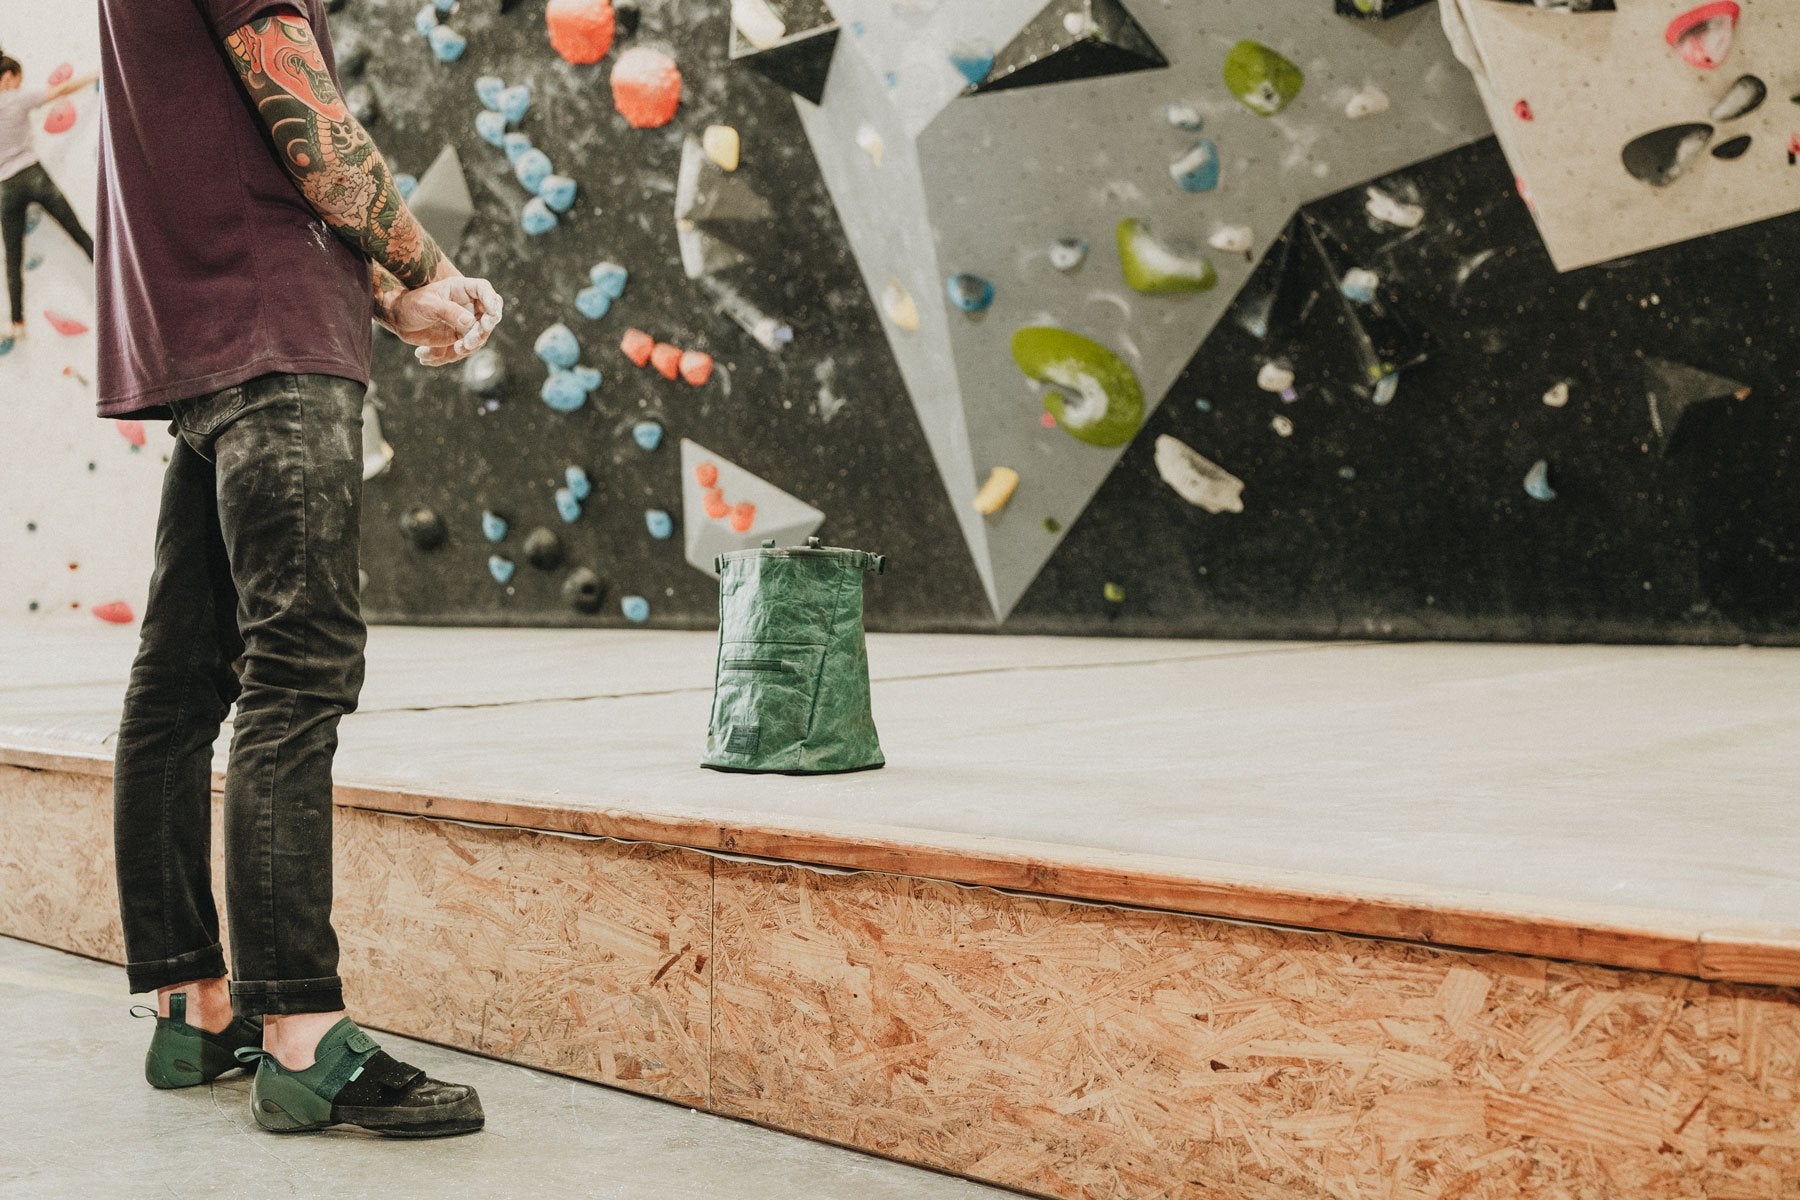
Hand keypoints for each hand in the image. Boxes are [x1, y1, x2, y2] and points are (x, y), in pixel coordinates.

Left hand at [380, 276, 503, 366]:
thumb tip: (471, 322)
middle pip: (488, 318)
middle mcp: (469, 305)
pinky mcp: (460, 337)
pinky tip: (424, 355)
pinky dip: (448, 356)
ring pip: (479, 338)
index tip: (490, 316)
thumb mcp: (429, 305)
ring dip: (467, 348)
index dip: (491, 301)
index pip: (483, 290)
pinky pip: (464, 350)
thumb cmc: (412, 304)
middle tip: (467, 343)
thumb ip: (450, 312)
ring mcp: (466, 322)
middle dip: (481, 333)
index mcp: (462, 290)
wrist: (399, 319)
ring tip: (451, 349)